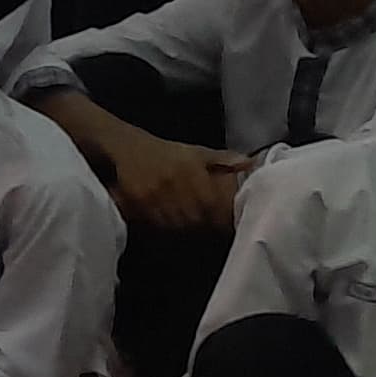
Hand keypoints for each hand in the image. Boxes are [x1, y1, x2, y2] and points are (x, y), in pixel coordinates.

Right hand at [102, 125, 251, 231]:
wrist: (126, 145)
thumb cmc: (166, 152)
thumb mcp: (196, 151)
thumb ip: (223, 159)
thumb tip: (249, 163)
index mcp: (190, 167)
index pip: (210, 202)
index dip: (217, 217)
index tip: (222, 225)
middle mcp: (172, 179)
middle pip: (193, 217)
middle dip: (201, 226)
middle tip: (205, 230)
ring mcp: (152, 190)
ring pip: (173, 222)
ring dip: (182, 229)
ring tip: (187, 227)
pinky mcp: (134, 199)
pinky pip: (152, 221)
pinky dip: (161, 226)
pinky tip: (166, 224)